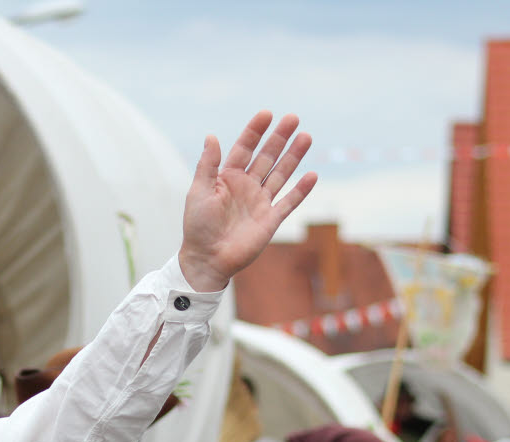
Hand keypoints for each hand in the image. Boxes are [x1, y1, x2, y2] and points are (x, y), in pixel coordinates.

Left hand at [178, 111, 316, 292]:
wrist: (207, 259)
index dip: (255, 131)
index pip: (244, 148)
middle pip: (267, 157)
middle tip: (293, 118)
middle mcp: (246, 186)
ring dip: (293, 156)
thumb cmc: (198, 226)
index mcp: (228, 177)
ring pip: (280, 174)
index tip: (266, 114)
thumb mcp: (199, 191)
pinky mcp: (270, 220)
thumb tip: (212, 136)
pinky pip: (289, 202)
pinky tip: (312, 175)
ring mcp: (260, 202)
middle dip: (279, 138)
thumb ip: (207, 165)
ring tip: (306, 137)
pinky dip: (300, 190)